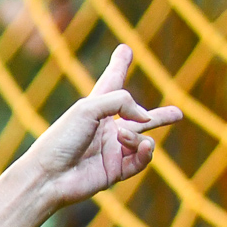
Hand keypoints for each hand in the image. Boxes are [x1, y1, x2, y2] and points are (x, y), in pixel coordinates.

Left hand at [26, 46, 181, 207]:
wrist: (48, 176)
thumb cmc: (61, 139)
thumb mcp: (89, 107)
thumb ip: (122, 101)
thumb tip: (144, 118)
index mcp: (94, 109)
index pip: (111, 84)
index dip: (118, 67)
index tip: (124, 50)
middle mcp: (105, 129)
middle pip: (138, 119)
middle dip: (158, 117)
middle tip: (177, 114)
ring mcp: (112, 150)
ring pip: (144, 139)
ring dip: (138, 134)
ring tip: (123, 136)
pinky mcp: (116, 171)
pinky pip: (142, 159)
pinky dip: (146, 151)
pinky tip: (141, 146)